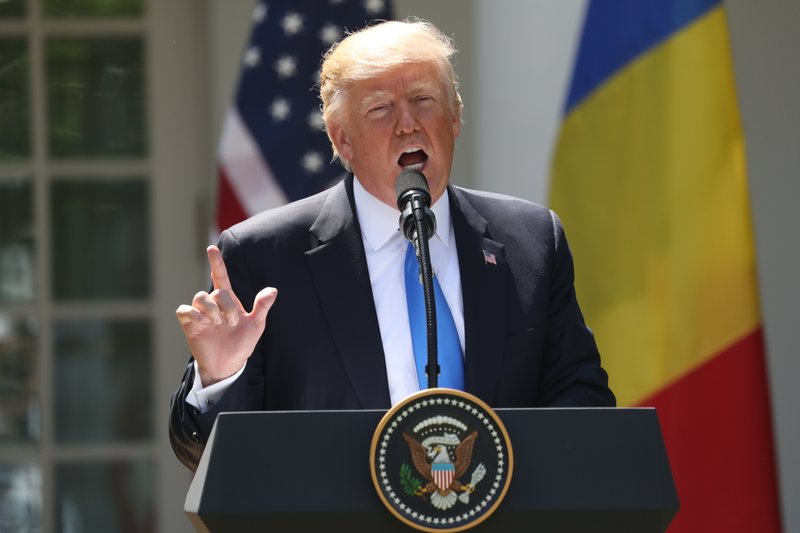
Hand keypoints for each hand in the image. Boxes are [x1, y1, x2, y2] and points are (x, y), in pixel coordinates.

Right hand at [175, 245, 276, 385]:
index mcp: (229, 301)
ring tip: (218, 323)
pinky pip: (184, 310)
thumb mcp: (256, 325)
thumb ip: (262, 307)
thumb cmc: (241, 343)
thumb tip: (273, 290)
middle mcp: (213, 305)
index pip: (220, 277)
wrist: (228, 365)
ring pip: (199, 297)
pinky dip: (193, 314)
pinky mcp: (190, 325)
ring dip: (211, 309)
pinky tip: (204, 323)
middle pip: (216, 291)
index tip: (212, 248)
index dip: (216, 263)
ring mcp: (201, 314)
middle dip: (227, 305)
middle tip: (233, 322)